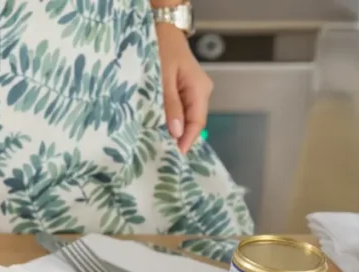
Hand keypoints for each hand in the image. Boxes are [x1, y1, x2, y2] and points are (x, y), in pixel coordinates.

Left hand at [156, 23, 212, 154]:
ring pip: (185, 117)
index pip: (197, 123)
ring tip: (158, 144)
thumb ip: (170, 104)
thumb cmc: (162, 49)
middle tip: (162, 154)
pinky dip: (170, 119)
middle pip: (192, 122)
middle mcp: (201, 92)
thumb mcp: (163, 78)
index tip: (174, 155)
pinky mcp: (184, 90)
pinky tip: (158, 128)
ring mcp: (194, 91)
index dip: (186, 140)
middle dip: (178, 138)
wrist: (163, 30)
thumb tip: (175, 131)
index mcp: (200, 89)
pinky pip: (180, 109)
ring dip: (173, 130)